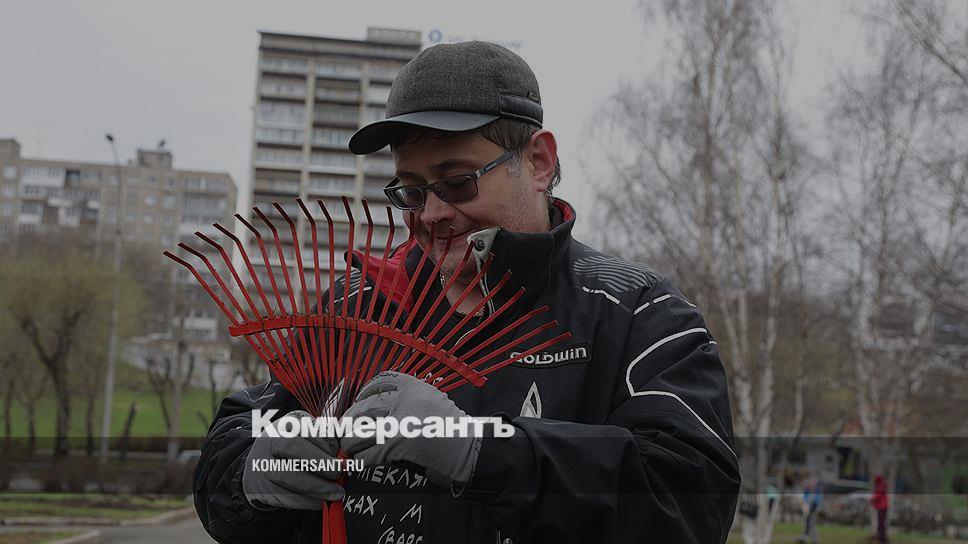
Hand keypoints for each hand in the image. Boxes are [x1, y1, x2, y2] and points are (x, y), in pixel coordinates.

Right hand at [242, 410, 343, 509]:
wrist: (261, 463)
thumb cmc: (296, 449)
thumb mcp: (309, 436)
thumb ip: (327, 441)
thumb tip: (346, 455)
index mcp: (289, 422)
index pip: (308, 429)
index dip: (327, 445)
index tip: (341, 458)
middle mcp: (272, 438)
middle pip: (295, 448)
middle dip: (321, 464)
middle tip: (338, 474)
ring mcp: (262, 462)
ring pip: (289, 475)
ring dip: (317, 487)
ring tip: (335, 493)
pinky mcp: (259, 485)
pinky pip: (283, 494)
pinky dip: (304, 501)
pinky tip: (319, 502)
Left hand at [342, 372, 481, 487]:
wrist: (468, 449)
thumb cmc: (452, 428)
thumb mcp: (433, 399)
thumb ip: (409, 398)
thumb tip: (379, 407)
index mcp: (413, 387)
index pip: (380, 381)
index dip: (364, 392)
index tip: (360, 401)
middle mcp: (403, 402)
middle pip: (363, 408)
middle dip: (350, 421)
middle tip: (347, 429)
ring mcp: (397, 424)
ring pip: (360, 432)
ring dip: (351, 442)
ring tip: (350, 446)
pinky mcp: (395, 447)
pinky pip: (367, 454)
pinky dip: (361, 459)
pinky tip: (362, 460)